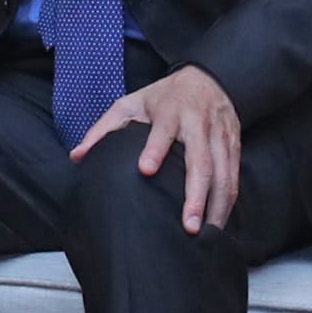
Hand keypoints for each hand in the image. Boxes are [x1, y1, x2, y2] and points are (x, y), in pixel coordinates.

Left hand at [76, 65, 244, 232]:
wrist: (209, 78)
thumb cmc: (163, 96)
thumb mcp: (129, 103)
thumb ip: (103, 129)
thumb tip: (77, 156)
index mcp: (171, 110)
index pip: (163, 130)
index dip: (155, 149)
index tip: (145, 170)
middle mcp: (198, 123)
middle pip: (201, 161)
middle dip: (196, 195)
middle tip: (188, 225)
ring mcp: (220, 135)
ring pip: (223, 173)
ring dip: (216, 206)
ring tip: (206, 233)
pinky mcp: (234, 146)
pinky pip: (234, 177)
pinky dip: (228, 201)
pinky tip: (218, 222)